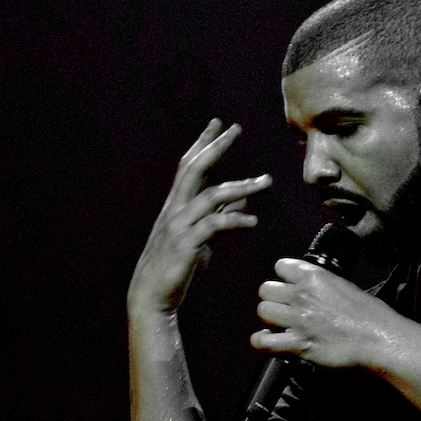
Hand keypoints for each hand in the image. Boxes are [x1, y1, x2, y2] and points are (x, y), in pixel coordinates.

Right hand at [128, 119, 270, 315]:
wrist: (153, 296)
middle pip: (194, 169)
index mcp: (177, 206)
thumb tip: (243, 198)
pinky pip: (214, 225)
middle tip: (235, 129)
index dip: (203, 144)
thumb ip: (220, 217)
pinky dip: (236, 219)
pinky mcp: (186, 244)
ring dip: (241, 186)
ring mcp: (179, 226)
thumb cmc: (177, 268)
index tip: (218, 124)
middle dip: (214, 147)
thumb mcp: (203, 239)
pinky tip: (253, 220)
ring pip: (211, 196)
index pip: (190, 166)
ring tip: (267, 182)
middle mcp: (175, 210)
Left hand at [250, 258, 408, 369]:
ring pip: (263, 312)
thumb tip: (310, 289)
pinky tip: (268, 341)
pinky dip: (263, 342)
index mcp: (314, 276)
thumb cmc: (369, 313)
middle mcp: (302, 295)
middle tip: (284, 307)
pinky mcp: (298, 343)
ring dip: (270, 318)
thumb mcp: (343, 285)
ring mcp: (298, 319)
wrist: (378, 338)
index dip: (284, 277)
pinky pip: (265, 342)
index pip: (281, 266)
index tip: (290, 285)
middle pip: (266, 290)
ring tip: (280, 324)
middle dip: (273, 298)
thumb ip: (321, 284)